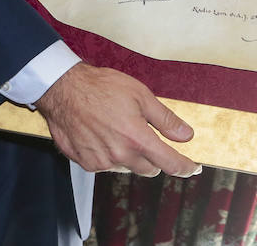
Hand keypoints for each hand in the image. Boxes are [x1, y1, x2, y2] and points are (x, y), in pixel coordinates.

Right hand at [36, 62, 199, 176]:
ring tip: (121, 129)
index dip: (185, 167)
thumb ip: (166, 119)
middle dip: (155, 157)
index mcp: (137, 139)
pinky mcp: (86, 163)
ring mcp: (101, 162)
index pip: (169, 163)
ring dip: (131, 156)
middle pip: (149, 168)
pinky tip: (105, 135)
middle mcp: (120, 155)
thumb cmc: (102, 87)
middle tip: (149, 136)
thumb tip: (186, 135)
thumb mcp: (141, 95)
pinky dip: (111, 155)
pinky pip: (107, 165)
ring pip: (128, 167)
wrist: (64, 90)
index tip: (192, 167)